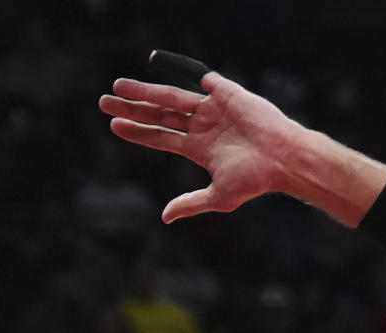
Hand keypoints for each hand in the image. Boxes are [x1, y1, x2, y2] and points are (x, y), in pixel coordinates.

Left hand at [99, 60, 298, 222]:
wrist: (282, 158)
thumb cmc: (254, 180)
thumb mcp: (218, 197)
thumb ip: (190, 202)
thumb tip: (164, 217)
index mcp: (198, 149)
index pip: (160, 137)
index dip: (137, 132)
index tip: (114, 126)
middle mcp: (201, 126)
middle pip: (158, 115)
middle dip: (132, 109)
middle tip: (104, 102)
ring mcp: (212, 108)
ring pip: (170, 97)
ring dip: (143, 92)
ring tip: (117, 87)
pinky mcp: (225, 92)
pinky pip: (197, 75)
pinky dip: (177, 68)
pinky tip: (154, 61)